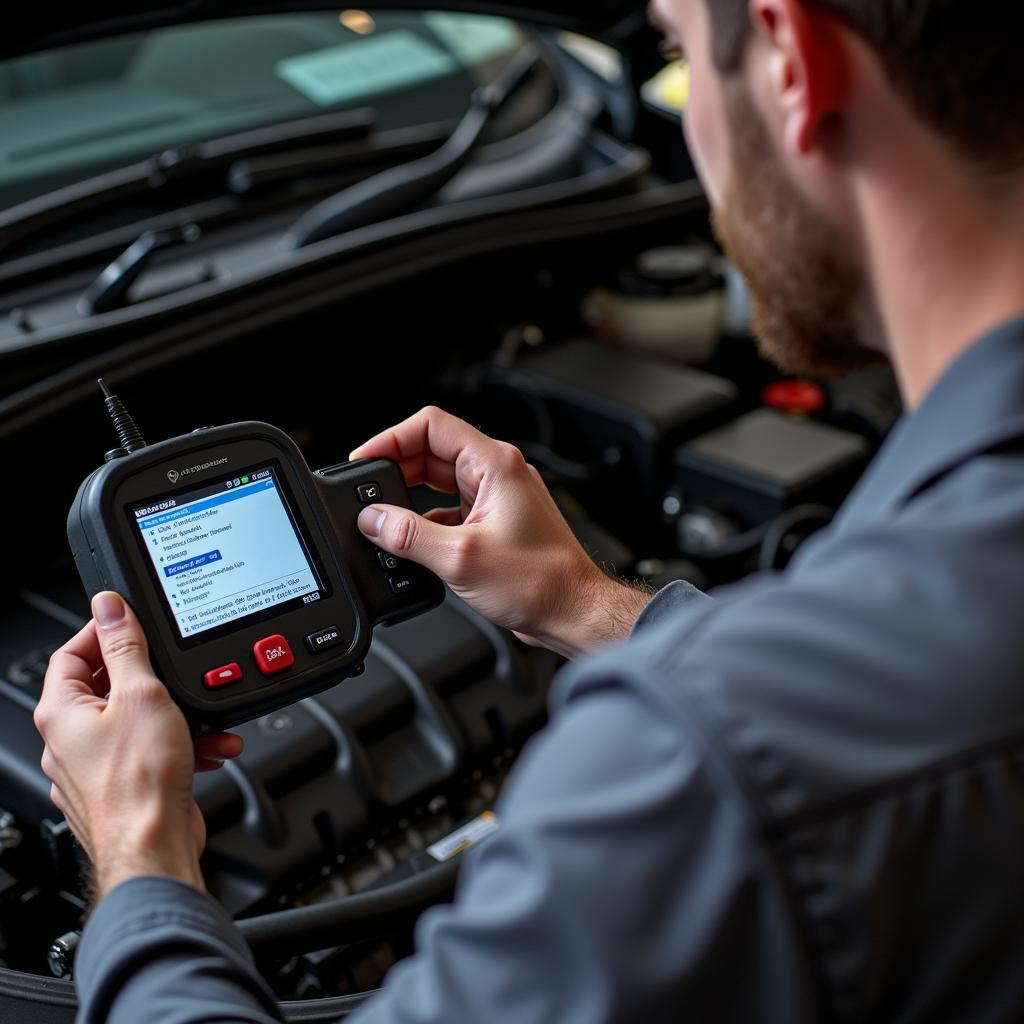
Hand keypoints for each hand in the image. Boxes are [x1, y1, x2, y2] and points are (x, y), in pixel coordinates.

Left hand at [35, 592, 243, 899]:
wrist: (155, 847)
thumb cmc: (139, 783)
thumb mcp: (142, 694)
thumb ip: (127, 647)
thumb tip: (109, 607)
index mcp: (60, 712)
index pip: (72, 653)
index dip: (105, 631)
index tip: (134, 622)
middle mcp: (69, 740)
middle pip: (109, 686)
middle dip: (156, 680)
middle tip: (178, 672)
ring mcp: (94, 768)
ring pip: (138, 722)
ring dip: (178, 716)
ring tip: (204, 719)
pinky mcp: (123, 788)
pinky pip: (151, 752)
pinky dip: (182, 745)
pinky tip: (208, 748)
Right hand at [352, 406, 651, 657]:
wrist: (573, 613)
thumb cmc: (541, 582)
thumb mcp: (460, 557)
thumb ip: (409, 535)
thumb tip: (372, 520)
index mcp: (495, 464)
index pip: (431, 427)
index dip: (391, 439)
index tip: (365, 460)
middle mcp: (498, 474)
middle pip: (432, 453)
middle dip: (396, 471)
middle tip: (368, 495)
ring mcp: (498, 498)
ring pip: (439, 484)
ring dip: (410, 499)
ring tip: (385, 521)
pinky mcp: (495, 524)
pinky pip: (450, 510)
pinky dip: (426, 522)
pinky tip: (411, 543)